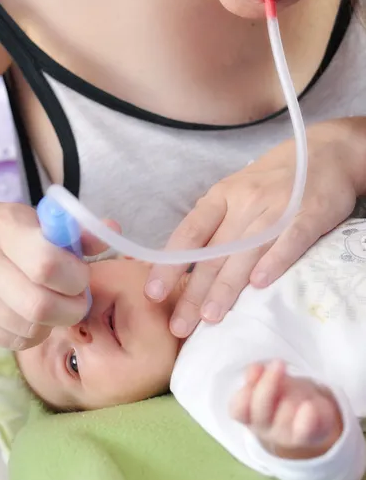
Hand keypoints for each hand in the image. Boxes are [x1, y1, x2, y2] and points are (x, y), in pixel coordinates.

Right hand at [0, 188, 118, 350]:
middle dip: (73, 307)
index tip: (81, 274)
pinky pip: (15, 341)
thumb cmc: (0, 226)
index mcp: (5, 231)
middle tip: (77, 297)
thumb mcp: (35, 217)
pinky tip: (35, 314)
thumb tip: (113, 233)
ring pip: (30, 328)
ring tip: (55, 302)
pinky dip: (36, 332)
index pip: (46, 264)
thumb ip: (75, 230)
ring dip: (56, 321)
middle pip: (40, 306)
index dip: (75, 277)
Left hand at [145, 118, 364, 337]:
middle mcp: (244, 202)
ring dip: (226, 287)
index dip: (169, 264)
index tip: (153, 293)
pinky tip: (259, 286)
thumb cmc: (271, 179)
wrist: (325, 153)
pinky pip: (287, 241)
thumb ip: (213, 221)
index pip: (189, 233)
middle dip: (193, 292)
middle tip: (178, 326)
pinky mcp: (308, 215)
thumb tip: (184, 260)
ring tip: (210, 317)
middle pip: (213, 253)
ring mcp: (276, 208)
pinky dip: (273, 262)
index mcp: (221, 196)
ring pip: (245, 252)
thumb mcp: (235, 191)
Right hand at [229, 360, 342, 458]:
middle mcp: (265, 428)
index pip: (239, 410)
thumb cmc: (281, 391)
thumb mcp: (267, 379)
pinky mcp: (309, 437)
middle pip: (260, 410)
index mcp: (249, 414)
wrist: (310, 410)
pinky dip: (307, 420)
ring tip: (298, 383)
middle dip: (269, 384)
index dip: (243, 394)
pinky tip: (309, 407)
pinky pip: (305, 432)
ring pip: (284, 416)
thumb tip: (255, 369)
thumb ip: (256, 375)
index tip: (256, 370)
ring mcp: (286, 435)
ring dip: (292, 394)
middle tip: (278, 363)